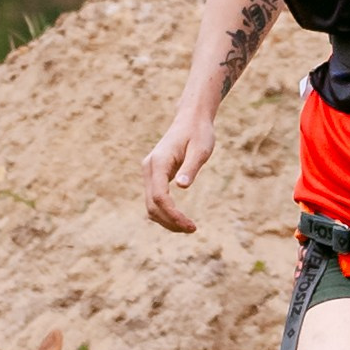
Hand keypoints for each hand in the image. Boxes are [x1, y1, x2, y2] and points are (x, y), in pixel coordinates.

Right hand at [144, 106, 215, 233]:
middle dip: (170, 221)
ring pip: (150, 205)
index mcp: (159, 162)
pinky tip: (179, 218)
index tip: (190, 225)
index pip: (160, 196)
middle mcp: (149, 168)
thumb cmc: (199, 133)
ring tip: (188, 227)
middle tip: (192, 229)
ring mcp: (149, 172)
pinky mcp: (154, 175)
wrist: (191, 119)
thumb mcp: (201, 150)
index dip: (173, 215)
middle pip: (152, 204)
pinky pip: (154, 199)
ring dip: (166, 220)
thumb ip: (191, 168)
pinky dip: (164, 212)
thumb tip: (181, 187)